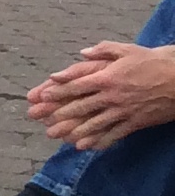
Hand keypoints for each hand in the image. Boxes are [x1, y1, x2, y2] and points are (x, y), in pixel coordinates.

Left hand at [27, 40, 174, 149]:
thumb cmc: (153, 62)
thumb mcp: (127, 50)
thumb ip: (103, 51)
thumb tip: (83, 53)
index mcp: (107, 77)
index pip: (76, 85)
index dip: (58, 91)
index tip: (43, 95)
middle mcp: (112, 96)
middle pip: (81, 106)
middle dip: (61, 113)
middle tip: (43, 119)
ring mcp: (124, 111)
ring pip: (95, 123)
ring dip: (76, 130)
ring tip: (60, 137)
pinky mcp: (136, 122)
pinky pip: (115, 134)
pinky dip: (100, 141)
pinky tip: (87, 146)